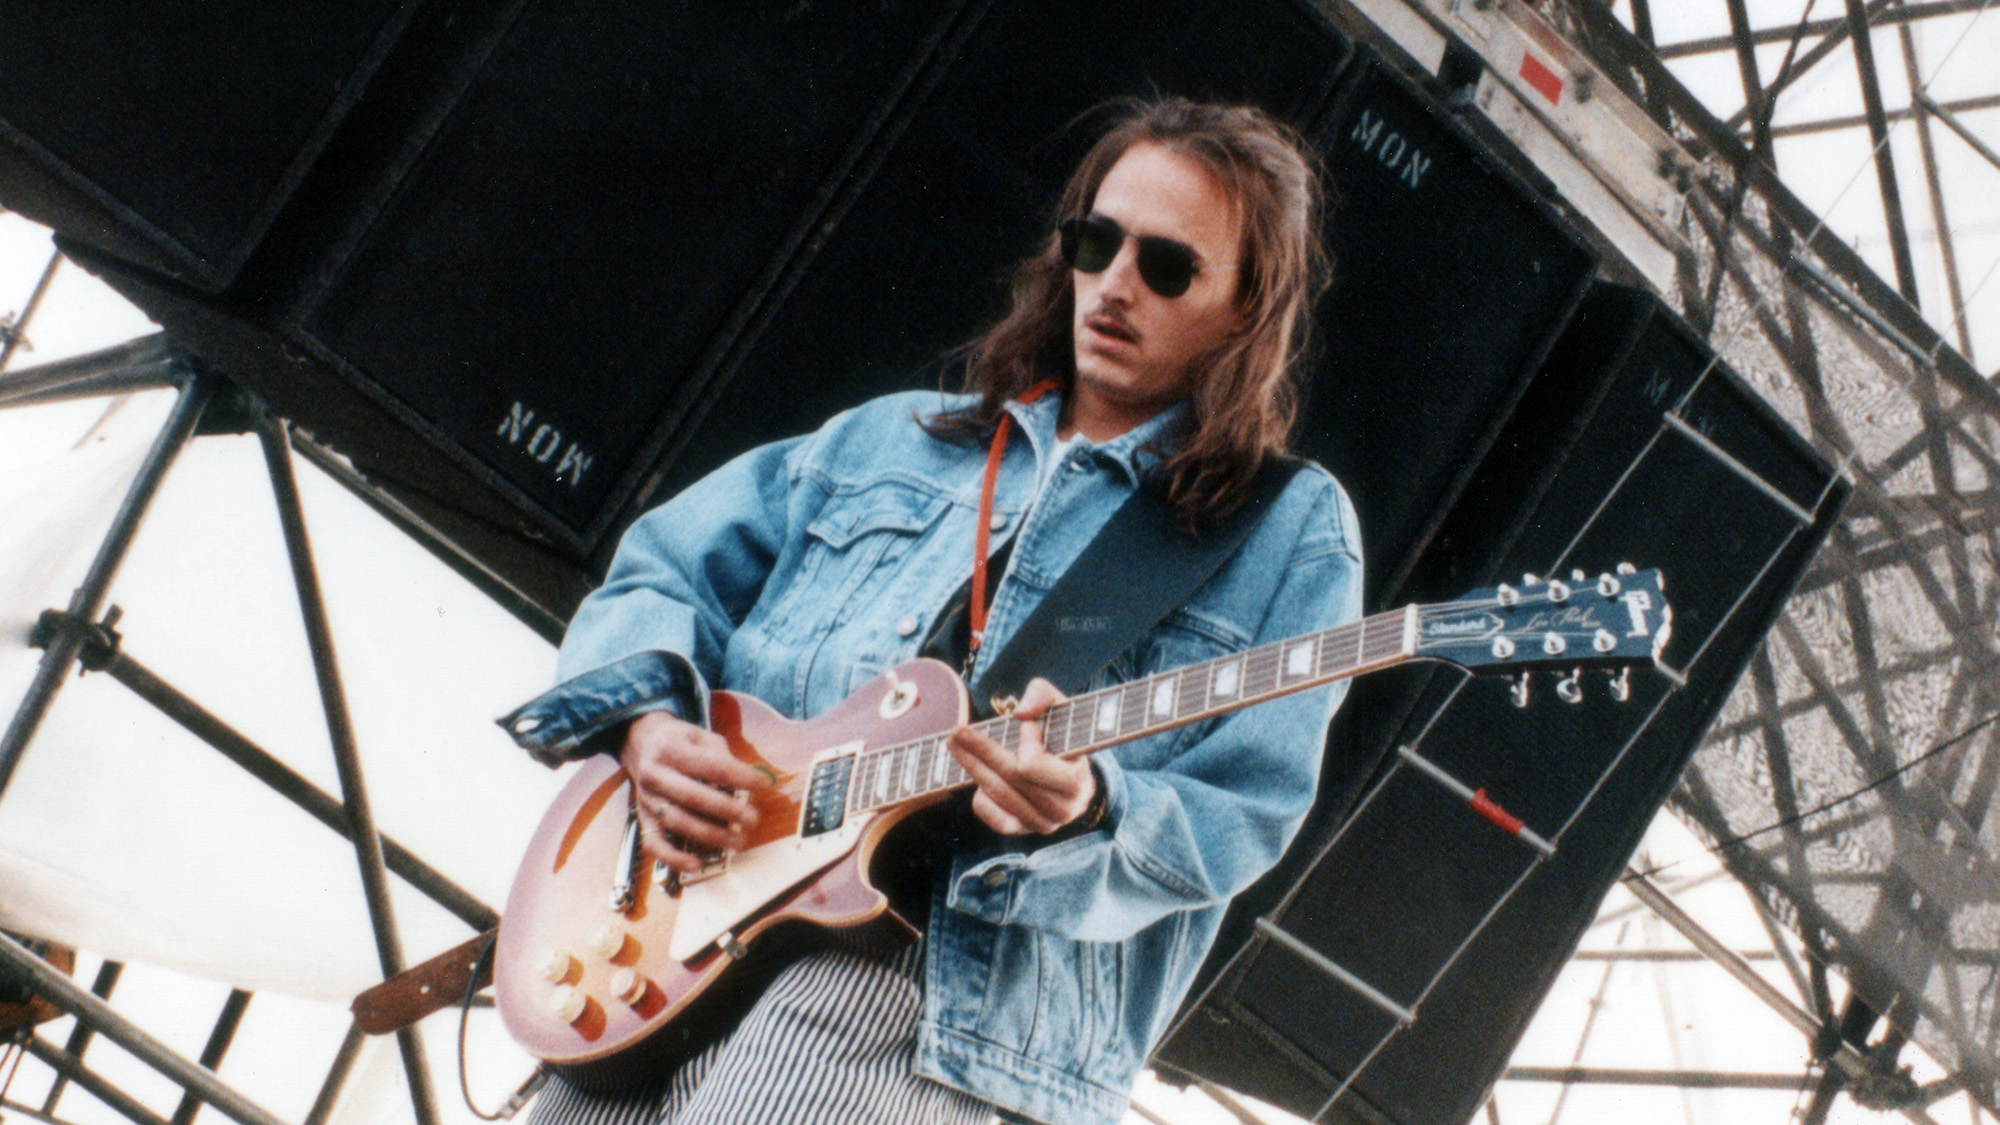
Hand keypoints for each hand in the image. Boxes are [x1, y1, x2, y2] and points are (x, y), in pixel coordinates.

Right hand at [619, 711, 771, 872]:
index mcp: (670, 749)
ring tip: (738, 840)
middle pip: (693, 797)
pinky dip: (673, 858)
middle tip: (753, 818)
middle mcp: (654, 774)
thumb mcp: (701, 736)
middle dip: (727, 810)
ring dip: (710, 835)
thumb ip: (721, 756)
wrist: (640, 742)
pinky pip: (654, 844)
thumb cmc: (678, 741)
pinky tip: (696, 864)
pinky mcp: (643, 818)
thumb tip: (749, 781)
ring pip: (677, 822)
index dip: (740, 777)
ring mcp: (647, 799)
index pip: (710, 766)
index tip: (763, 784)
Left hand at [947, 678, 1095, 834]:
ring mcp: (1042, 824)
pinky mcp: (1023, 830)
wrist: (1072, 774)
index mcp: (1077, 782)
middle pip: (1009, 778)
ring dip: (972, 766)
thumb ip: (1043, 697)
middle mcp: (1063, 810)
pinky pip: (992, 815)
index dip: (1026, 742)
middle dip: (981, 751)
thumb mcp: (1060, 708)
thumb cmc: (1064, 737)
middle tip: (956, 731)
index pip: (1033, 765)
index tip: (1027, 724)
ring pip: (998, 794)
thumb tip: (1021, 713)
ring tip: (954, 744)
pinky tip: (977, 775)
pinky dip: (981, 795)